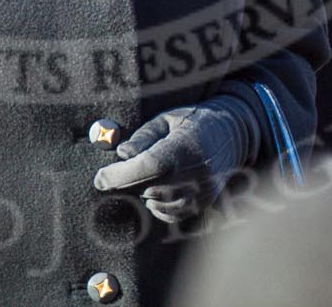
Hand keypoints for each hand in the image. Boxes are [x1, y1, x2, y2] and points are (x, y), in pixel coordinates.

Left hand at [91, 95, 256, 222]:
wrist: (232, 135)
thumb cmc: (192, 122)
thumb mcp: (167, 119)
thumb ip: (144, 137)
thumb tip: (122, 154)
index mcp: (184, 146)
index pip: (149, 165)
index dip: (121, 175)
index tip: (99, 178)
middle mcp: (195, 173)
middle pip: (149, 188)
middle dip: (126, 183)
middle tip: (114, 174)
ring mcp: (201, 192)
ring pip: (156, 203)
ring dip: (142, 192)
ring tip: (146, 173)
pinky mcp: (203, 204)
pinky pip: (169, 213)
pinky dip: (157, 204)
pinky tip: (158, 186)